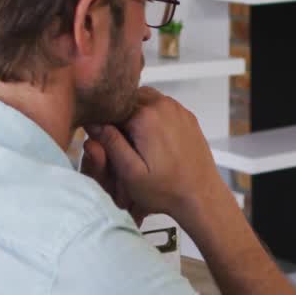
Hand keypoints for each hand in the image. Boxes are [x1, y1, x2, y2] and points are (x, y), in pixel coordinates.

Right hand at [83, 87, 228, 225]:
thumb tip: (94, 124)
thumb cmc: (168, 189)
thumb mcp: (130, 172)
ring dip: (136, 115)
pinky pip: (163, 107)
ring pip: (145, 99)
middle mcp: (163, 107)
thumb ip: (111, 144)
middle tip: (123, 143)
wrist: (201, 195)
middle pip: (128, 100)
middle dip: (121, 117)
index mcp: (146, 117)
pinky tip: (154, 140)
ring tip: (138, 142)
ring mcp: (177, 110)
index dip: (105, 123)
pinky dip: (154, 117)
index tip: (106, 139)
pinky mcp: (187, 117)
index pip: (112, 107)